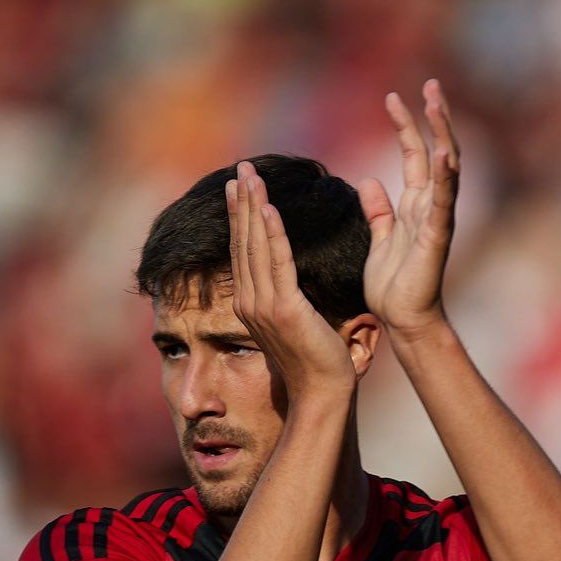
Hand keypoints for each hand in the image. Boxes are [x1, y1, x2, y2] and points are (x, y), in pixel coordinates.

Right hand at [226, 161, 357, 409]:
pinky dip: (271, 233)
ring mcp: (263, 306)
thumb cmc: (316, 359)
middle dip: (241, 202)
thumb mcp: (297, 320)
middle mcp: (249, 302)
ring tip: (249, 176)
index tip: (238, 187)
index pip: (243, 250)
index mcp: (251, 303)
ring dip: (252, 207)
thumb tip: (290, 277)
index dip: (240, 216)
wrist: (322, 392)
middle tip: (240, 167)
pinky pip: (277, 262)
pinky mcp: (284, 309)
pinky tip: (267, 208)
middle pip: (243, 241)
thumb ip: (287, 295)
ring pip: (255, 246)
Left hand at [359, 78, 459, 338]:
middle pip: (436, 151)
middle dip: (433, 117)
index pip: (414, 155)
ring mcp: (437, 218)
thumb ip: (378, 210)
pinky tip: (444, 151)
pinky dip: (445, 176)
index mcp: (415, 204)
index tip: (393, 96)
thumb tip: (369, 179)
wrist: (403, 319)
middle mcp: (430, 205)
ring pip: (446, 167)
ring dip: (443, 133)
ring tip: (437, 102)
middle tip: (431, 84)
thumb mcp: (379, 238)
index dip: (405, 125)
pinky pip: (443, 201)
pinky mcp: (437, 236)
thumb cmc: (393, 284)